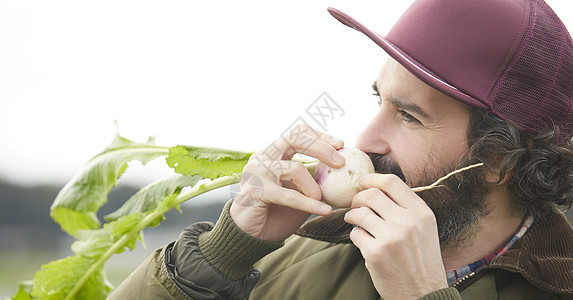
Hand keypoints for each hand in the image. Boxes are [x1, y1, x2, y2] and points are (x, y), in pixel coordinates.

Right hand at [230, 124, 344, 241]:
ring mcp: (256, 172)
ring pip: (294, 168)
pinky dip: (309, 204)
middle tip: (340, 162)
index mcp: (273, 152)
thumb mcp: (301, 191)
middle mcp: (262, 156)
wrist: (252, 236)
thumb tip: (347, 170)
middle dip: (321, 147)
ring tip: (321, 200)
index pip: (297, 132)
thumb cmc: (278, 212)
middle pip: (294, 138)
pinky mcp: (255, 191)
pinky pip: (289, 195)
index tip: (341, 145)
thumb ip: (316, 178)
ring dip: (314, 187)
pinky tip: (324, 211)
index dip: (320, 136)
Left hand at [344, 173, 447, 298]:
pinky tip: (363, 241)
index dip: (372, 178)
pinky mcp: (375, 253)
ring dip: (352, 216)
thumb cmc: (421, 259)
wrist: (423, 293)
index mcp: (421, 213)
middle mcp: (408, 222)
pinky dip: (356, 235)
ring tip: (354, 221)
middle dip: (358, 198)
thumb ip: (406, 207)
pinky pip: (355, 234)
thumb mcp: (424, 228)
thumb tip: (376, 187)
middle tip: (355, 205)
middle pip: (371, 194)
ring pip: (359, 213)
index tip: (363, 181)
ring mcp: (391, 238)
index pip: (392, 182)